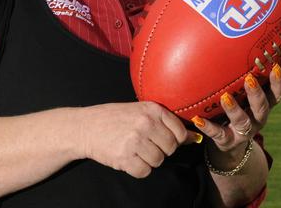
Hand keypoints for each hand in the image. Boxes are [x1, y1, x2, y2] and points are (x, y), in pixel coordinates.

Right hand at [79, 101, 202, 177]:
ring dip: (148, 160)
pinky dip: (137, 168)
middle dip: (159, 150)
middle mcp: (145, 123)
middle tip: (143, 144)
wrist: (85, 126)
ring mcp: (135, 141)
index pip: (179, 132)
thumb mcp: (140, 111)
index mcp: (152, 109)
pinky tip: (127, 157)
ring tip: (134, 149)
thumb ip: (165, 122)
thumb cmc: (114, 118)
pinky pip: (145, 171)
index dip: (173, 139)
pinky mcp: (125, 157)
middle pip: (170, 148)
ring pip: (158, 161)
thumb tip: (194, 138)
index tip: (160, 138)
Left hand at [191, 63, 280, 160]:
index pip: (275, 94)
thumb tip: (227, 39)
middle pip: (262, 107)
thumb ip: (238, 76)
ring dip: (235, 109)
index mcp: (261, 105)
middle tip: (250, 79)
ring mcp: (243, 131)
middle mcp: (256, 118)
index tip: (276, 66)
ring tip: (225, 97)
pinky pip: (217, 134)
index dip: (278, 82)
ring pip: (243, 121)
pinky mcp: (227, 141)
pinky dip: (207, 127)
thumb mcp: (240, 94)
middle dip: (257, 93)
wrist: (229, 144)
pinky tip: (197, 119)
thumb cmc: (234, 108)